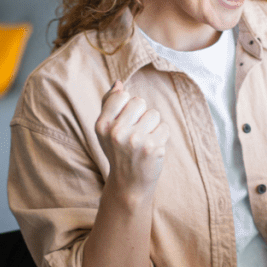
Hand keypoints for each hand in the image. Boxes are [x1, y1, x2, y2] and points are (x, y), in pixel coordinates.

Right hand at [94, 80, 169, 197]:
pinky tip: (152, 150)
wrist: (129, 184)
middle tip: (135, 135)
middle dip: (141, 115)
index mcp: (102, 125)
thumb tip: (118, 82)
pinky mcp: (152, 147)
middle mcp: (116, 132)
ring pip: (154, 114)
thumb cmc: (118, 152)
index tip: (125, 122)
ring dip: (153, 127)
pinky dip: (161, 137)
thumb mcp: (106, 130)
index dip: (128, 107)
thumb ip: (109, 104)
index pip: (122, 95)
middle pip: (140, 102)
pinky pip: (165, 128)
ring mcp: (135, 140)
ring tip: (143, 142)